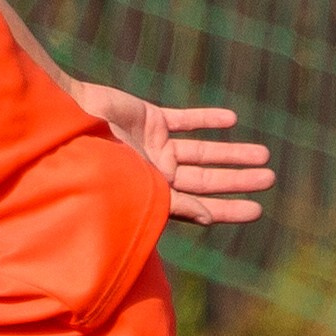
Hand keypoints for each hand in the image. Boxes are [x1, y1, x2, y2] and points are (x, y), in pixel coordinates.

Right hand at [64, 81, 275, 224]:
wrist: (65, 123)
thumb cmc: (95, 160)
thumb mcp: (136, 186)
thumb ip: (173, 201)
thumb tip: (210, 218)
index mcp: (151, 194)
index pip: (198, 205)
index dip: (228, 209)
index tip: (259, 211)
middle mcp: (155, 172)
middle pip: (205, 178)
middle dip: (238, 179)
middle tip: (270, 178)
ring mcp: (152, 144)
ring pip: (200, 150)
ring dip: (230, 152)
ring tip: (264, 152)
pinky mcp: (147, 118)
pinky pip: (183, 120)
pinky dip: (206, 119)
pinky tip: (231, 120)